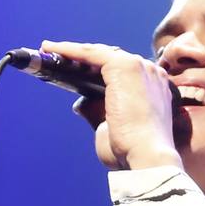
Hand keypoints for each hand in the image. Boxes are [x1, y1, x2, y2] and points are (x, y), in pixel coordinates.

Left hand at [44, 40, 181, 170]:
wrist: (145, 155)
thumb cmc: (132, 152)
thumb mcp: (112, 130)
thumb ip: (98, 113)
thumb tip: (81, 103)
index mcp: (154, 88)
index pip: (124, 71)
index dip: (99, 68)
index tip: (80, 70)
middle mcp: (150, 72)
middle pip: (111, 57)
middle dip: (83, 57)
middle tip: (59, 57)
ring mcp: (139, 66)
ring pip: (99, 53)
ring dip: (73, 50)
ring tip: (50, 50)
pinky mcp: (124, 65)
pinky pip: (91, 53)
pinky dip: (70, 50)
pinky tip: (53, 50)